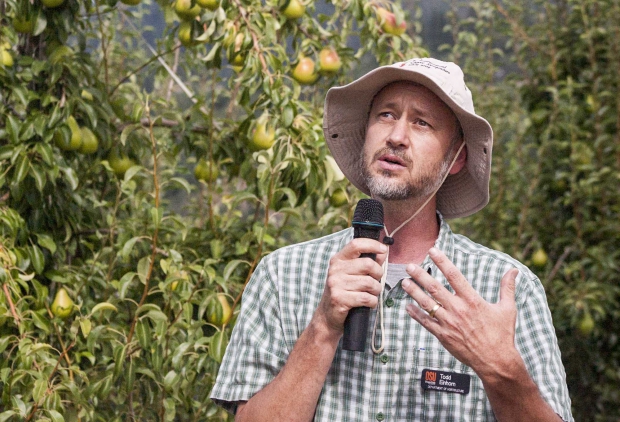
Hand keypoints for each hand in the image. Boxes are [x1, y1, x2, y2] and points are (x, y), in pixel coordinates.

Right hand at [313, 239, 386, 335]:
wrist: (328, 315)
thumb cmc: (344, 291)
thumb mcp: (353, 273)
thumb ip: (368, 261)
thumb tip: (383, 251)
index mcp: (338, 260)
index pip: (356, 244)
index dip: (372, 245)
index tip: (383, 249)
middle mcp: (335, 270)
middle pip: (368, 264)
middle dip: (378, 274)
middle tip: (376, 281)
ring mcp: (336, 284)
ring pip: (369, 282)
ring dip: (376, 290)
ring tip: (372, 293)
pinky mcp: (339, 299)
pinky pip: (366, 298)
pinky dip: (373, 302)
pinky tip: (369, 303)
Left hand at [401, 247, 519, 376]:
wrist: (496, 361)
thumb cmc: (502, 334)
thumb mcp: (508, 309)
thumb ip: (507, 288)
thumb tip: (514, 271)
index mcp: (472, 300)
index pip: (454, 275)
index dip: (442, 261)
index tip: (432, 251)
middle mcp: (458, 309)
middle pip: (435, 288)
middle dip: (420, 275)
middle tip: (409, 266)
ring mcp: (449, 323)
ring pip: (427, 304)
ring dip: (414, 292)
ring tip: (404, 282)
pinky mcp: (443, 336)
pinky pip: (425, 322)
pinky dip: (415, 314)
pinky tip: (407, 306)